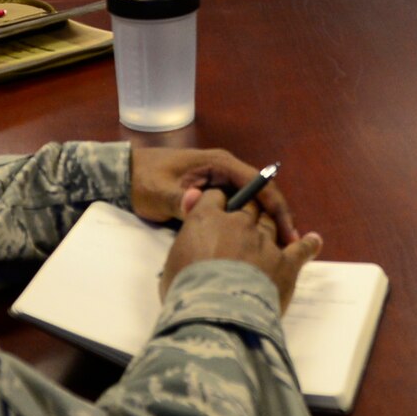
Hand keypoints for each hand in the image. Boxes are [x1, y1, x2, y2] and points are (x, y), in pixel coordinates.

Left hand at [131, 146, 300, 243]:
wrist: (127, 176)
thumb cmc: (144, 179)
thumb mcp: (159, 191)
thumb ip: (177, 199)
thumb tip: (195, 203)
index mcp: (219, 163)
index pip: (258, 182)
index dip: (275, 206)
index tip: (286, 231)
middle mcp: (226, 170)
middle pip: (261, 194)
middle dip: (277, 218)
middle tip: (289, 247)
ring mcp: (221, 182)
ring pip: (253, 203)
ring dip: (265, 224)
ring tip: (278, 252)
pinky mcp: (215, 195)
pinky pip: (239, 209)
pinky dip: (250, 226)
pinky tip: (255, 246)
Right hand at [159, 190, 322, 312]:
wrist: (218, 314)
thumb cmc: (187, 292)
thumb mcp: (172, 263)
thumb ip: (185, 242)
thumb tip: (192, 235)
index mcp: (207, 220)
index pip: (216, 197)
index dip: (218, 203)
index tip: (219, 210)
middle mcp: (238, 223)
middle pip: (248, 207)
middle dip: (247, 212)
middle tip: (244, 226)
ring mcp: (264, 241)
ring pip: (271, 224)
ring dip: (272, 228)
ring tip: (276, 232)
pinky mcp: (285, 262)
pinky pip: (301, 248)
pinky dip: (308, 244)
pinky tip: (314, 241)